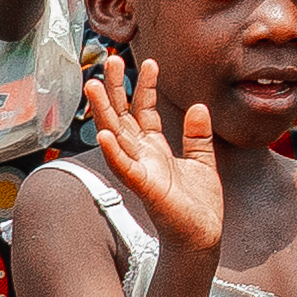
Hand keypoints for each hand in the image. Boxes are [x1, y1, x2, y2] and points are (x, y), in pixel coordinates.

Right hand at [85, 59, 229, 254]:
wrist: (202, 236)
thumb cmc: (198, 204)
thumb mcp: (202, 162)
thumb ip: (198, 136)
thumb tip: (198, 106)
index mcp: (155, 149)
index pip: (145, 111)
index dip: (145, 87)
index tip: (150, 62)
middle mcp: (142, 156)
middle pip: (123, 117)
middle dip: (116, 89)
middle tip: (109, 59)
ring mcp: (140, 171)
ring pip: (117, 137)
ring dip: (104, 113)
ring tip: (94, 86)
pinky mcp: (145, 189)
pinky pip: (125, 169)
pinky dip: (114, 153)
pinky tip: (104, 136)